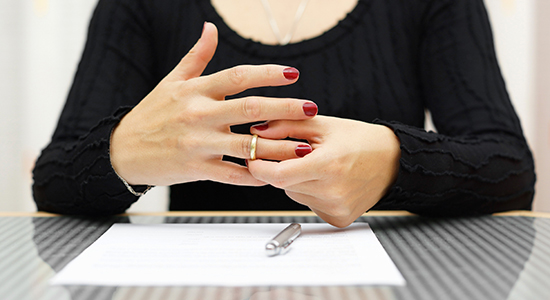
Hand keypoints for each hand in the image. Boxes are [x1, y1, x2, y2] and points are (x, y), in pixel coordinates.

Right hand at [110, 22, 316, 186]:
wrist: (122, 151)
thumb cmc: (151, 114)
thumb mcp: (171, 82)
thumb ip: (196, 56)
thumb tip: (210, 27)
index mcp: (195, 91)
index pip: (237, 76)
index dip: (267, 73)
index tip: (293, 74)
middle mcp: (198, 115)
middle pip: (249, 109)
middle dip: (284, 108)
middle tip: (311, 108)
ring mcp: (198, 144)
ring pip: (246, 146)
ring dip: (278, 148)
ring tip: (303, 148)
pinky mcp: (196, 169)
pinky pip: (231, 175)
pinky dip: (252, 176)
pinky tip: (272, 176)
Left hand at [248, 116, 400, 226]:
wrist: (394, 162)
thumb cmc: (360, 140)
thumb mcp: (323, 125)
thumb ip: (286, 125)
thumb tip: (256, 131)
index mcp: (328, 165)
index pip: (277, 175)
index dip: (259, 167)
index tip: (254, 158)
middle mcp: (332, 191)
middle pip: (283, 184)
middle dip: (281, 169)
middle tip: (295, 155)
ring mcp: (336, 208)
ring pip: (294, 195)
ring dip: (296, 181)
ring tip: (318, 166)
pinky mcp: (339, 219)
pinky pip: (309, 205)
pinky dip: (310, 193)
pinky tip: (328, 181)